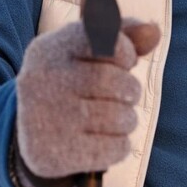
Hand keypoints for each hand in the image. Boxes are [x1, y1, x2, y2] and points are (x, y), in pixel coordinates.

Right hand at [15, 19, 160, 183]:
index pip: (104, 39)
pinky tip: (106, 142)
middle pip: (114, 82)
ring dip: (127, 119)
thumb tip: (153, 31)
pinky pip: (113, 150)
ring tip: (115, 119)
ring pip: (118, 118)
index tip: (123, 61)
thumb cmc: (70, 84)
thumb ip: (123, 37)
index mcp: (47, 50)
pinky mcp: (54, 155)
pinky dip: (119, 146)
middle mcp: (41, 81)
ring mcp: (46, 120)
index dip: (125, 51)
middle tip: (124, 96)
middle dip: (130, 90)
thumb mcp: (87, 54)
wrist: (33, 136)